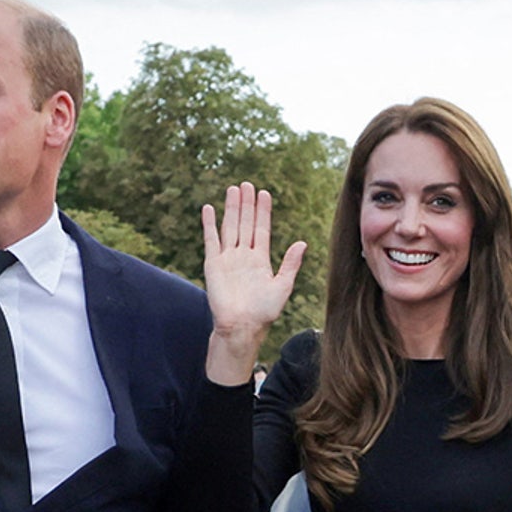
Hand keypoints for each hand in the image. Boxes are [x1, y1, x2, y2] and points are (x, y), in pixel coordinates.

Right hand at [201, 182, 305, 385]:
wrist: (242, 327)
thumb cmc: (264, 312)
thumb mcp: (283, 286)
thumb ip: (291, 264)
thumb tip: (302, 243)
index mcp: (260, 260)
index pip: (261, 229)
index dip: (263, 211)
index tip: (264, 194)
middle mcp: (244, 256)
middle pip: (245, 223)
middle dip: (247, 204)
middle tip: (247, 184)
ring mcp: (227, 258)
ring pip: (230, 227)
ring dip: (231, 209)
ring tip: (232, 189)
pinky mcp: (213, 264)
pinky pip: (211, 240)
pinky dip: (209, 224)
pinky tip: (208, 209)